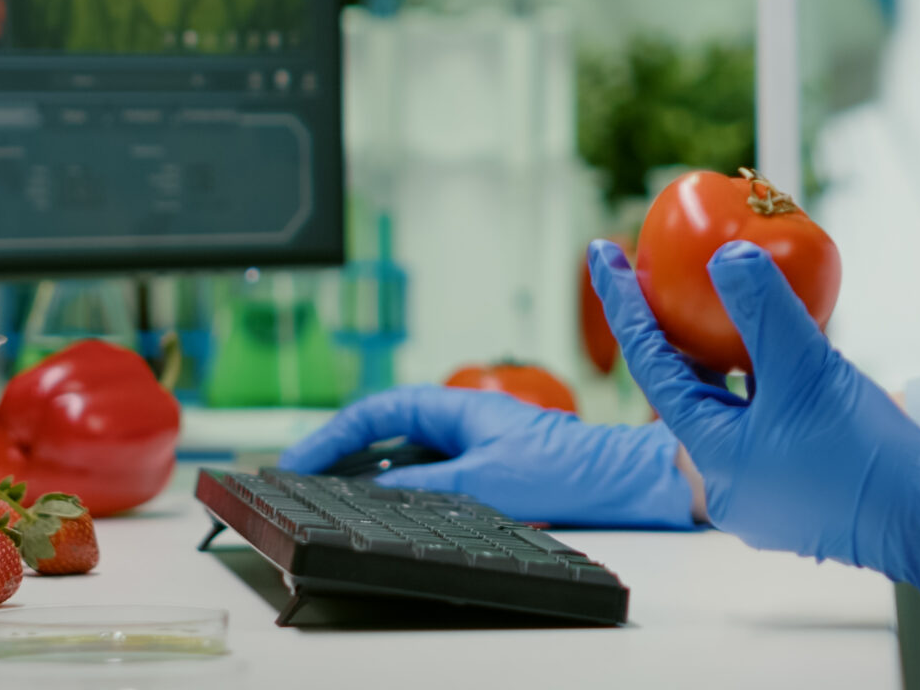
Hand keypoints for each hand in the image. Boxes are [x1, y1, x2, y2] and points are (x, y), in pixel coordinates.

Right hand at [280, 385, 696, 528]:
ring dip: (365, 474)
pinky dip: (398, 490)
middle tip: (296, 480)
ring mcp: (471, 447)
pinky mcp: (485, 473)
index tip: (297, 459)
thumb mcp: (484, 481)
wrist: (623, 480)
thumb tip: (374, 492)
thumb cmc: (566, 468)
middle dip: (338, 453)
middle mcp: (460, 422)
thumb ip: (425, 486)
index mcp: (456, 408)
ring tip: (324, 496)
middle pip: (383, 432)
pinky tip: (380, 511)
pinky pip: (426, 477)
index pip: (377, 412)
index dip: (332, 434)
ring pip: (402, 457)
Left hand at [589, 239, 919, 627]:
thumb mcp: (807, 369)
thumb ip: (763, 309)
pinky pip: (766, 417)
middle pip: (688, 385)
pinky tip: (786, 347)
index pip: (651, 364)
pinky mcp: (798, 484)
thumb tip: (726, 257)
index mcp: (712, 456)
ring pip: (731, 402)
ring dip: (727, 354)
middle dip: (678, 328)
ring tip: (730, 302)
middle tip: (667, 272)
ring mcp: (763, 485)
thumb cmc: (867, 457)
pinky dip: (765, 379)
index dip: (626, 302)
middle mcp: (728, 477)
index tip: (605, 253)